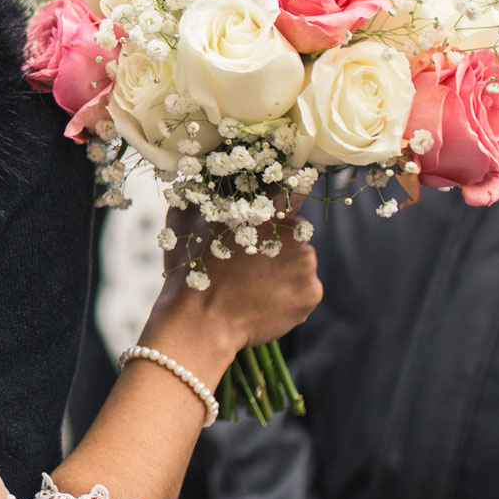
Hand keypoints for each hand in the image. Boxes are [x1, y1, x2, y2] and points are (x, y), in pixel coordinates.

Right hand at [140, 209, 321, 377]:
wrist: (201, 321)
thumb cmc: (190, 270)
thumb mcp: (187, 219)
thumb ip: (203, 192)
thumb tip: (205, 177)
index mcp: (269, 212)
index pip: (287, 201)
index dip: (273, 215)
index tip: (262, 230)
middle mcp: (296, 235)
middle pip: (295, 237)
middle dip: (278, 248)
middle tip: (249, 267)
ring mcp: (307, 267)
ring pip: (301, 266)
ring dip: (285, 273)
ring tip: (254, 287)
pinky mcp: (311, 295)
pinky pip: (304, 292)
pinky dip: (290, 297)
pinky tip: (263, 302)